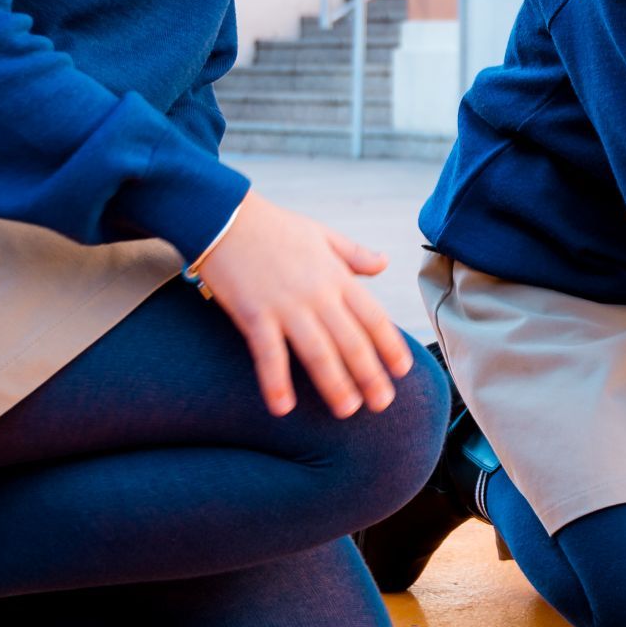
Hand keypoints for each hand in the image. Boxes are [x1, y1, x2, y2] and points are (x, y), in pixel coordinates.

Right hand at [188, 195, 413, 419]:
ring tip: (347, 411)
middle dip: (370, 376)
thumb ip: (354, 254)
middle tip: (382, 405)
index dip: (390, 346)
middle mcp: (318, 294)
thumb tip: (383, 263)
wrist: (223, 215)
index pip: (373, 317)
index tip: (403, 371)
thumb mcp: (322, 234)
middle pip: (352, 342)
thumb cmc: (273, 226)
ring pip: (318, 353)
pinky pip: (269, 354)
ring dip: (335, 385)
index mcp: (336, 276)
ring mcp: (286, 306)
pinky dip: (276, 382)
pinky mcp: (253, 314)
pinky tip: (283, 408)